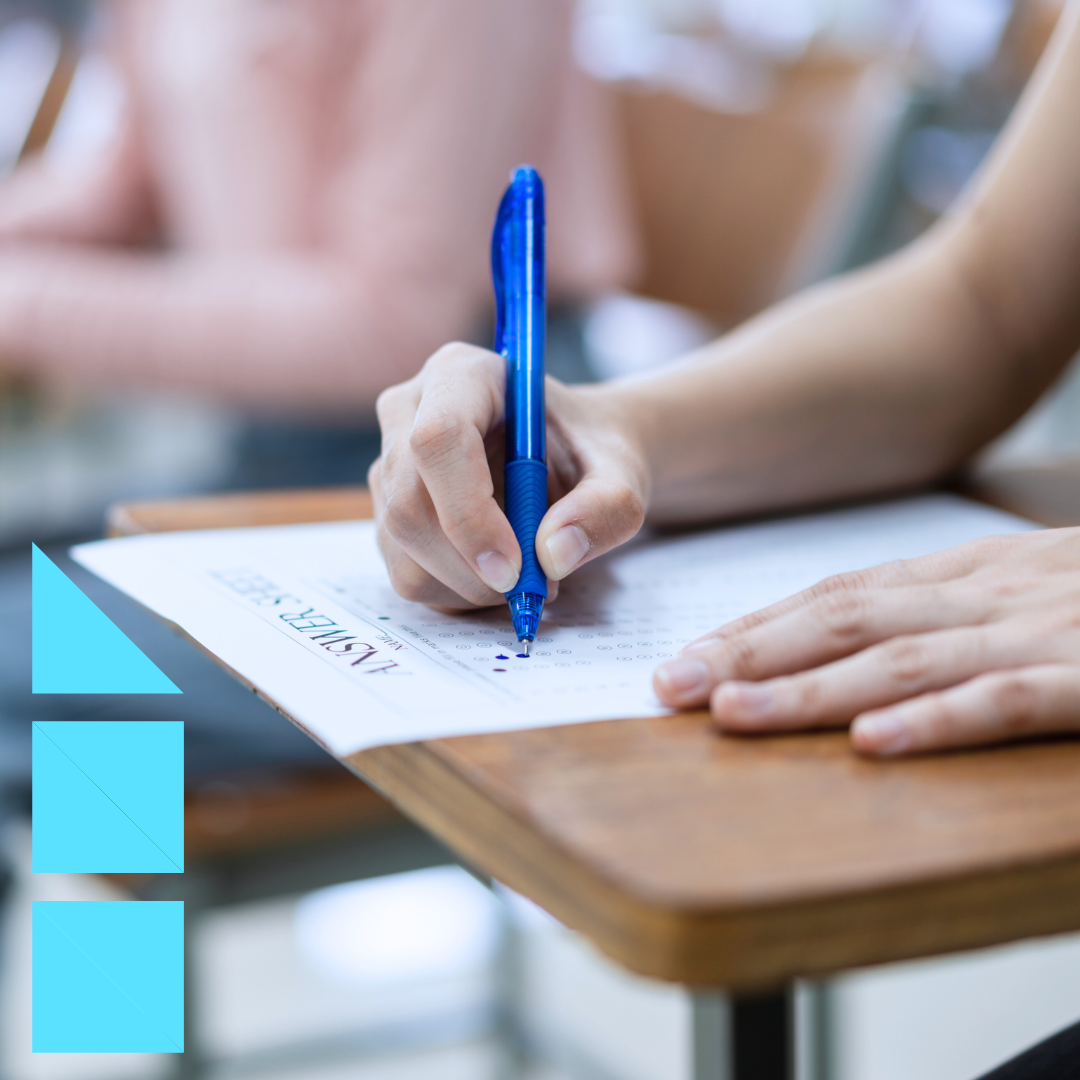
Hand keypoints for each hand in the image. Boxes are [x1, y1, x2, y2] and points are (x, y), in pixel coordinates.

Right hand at [370, 342, 649, 609]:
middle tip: (536, 585)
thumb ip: (604, 508)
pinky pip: (406, 571)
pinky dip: (457, 592)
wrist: (573, 462)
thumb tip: (554, 554)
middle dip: (471, 563)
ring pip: (403, 544)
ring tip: (529, 573)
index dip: (468, 511)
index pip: (438, 439)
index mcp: (463, 374)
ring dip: (469, 583)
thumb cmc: (591, 455)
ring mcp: (390, 463)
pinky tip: (497, 574)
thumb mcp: (621, 475)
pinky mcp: (388, 512)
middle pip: (409, 502)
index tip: (514, 566)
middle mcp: (410, 411)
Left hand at [653, 528, 1079, 756]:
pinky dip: (941, 722)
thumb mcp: (1020, 587)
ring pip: (906, 658)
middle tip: (670, 688)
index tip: (685, 658)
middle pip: (846, 619)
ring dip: (813, 688)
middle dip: (751, 652)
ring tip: (735, 715)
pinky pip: (1011, 699)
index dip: (754, 626)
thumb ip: (940, 611)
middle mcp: (989, 591)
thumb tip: (849, 654)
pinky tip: (877, 745)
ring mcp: (1044, 630)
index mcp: (965, 571)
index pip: (834, 595)